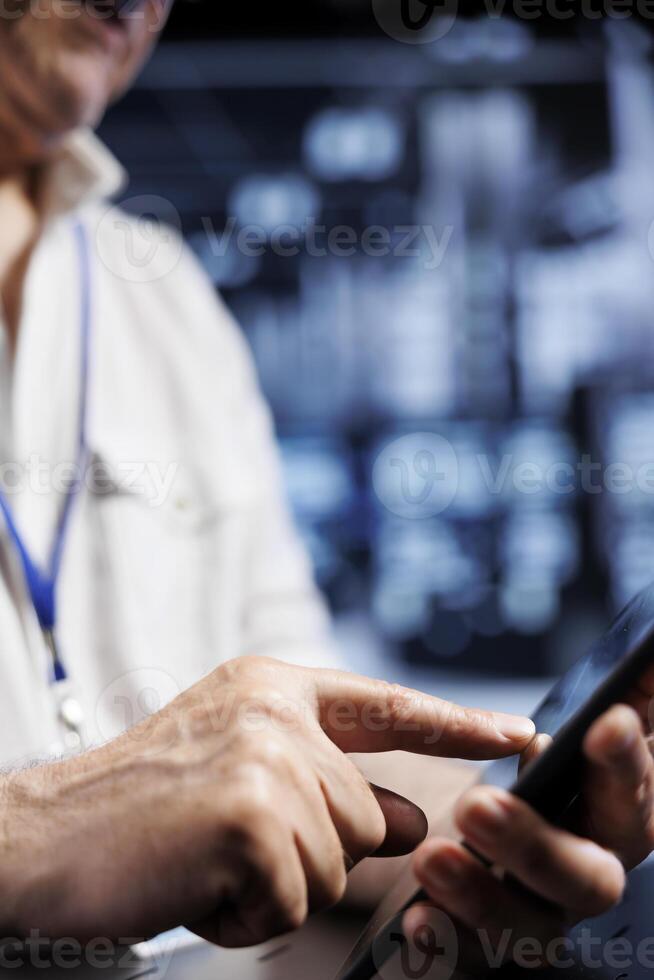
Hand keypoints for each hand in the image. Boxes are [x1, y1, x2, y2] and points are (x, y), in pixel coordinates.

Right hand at [0, 656, 534, 947]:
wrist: (45, 836)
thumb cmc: (141, 807)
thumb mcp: (241, 770)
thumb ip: (328, 782)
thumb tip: (409, 814)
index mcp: (272, 687)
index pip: (384, 705)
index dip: (454, 722)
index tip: (515, 733)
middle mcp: (275, 711)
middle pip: (363, 814)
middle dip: (307, 852)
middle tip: (223, 841)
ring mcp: (265, 759)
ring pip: (335, 863)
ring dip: (273, 885)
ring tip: (203, 858)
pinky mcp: (250, 816)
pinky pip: (293, 901)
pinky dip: (245, 914)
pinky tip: (194, 882)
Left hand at [409, 673, 653, 972]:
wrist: (487, 830)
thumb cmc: (549, 773)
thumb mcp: (586, 729)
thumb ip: (626, 698)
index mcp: (609, 813)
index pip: (633, 793)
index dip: (624, 762)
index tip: (605, 723)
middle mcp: (584, 870)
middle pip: (588, 878)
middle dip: (536, 844)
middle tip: (476, 806)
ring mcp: (542, 913)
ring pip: (535, 928)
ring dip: (484, 895)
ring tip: (433, 858)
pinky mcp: (492, 943)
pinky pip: (477, 962)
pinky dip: (447, 942)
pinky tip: (417, 918)